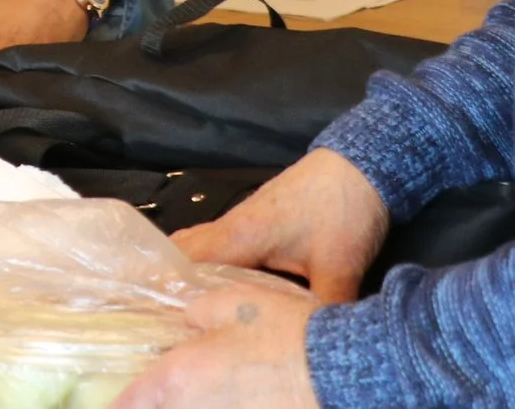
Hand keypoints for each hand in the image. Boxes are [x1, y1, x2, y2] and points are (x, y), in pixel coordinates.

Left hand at [112, 275, 321, 408]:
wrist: (343, 371)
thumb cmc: (285, 333)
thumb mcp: (231, 303)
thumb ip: (196, 314)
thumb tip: (186, 324)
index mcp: (179, 378)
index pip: (131, 402)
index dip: (118, 403)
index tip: (110, 403)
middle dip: (158, 404)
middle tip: (157, 393)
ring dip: (194, 406)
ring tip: (202, 392)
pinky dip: (226, 408)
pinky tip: (239, 399)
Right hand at [169, 149, 389, 303]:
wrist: (361, 166)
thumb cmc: (342, 211)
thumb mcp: (339, 267)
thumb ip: (324, 308)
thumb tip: (320, 349)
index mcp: (240, 236)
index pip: (186, 262)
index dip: (165, 288)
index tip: (152, 317)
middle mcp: (232, 227)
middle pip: (184, 252)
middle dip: (167, 282)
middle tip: (158, 318)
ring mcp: (242, 222)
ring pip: (200, 247)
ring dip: (186, 272)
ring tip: (178, 309)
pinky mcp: (257, 223)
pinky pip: (218, 245)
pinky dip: (207, 264)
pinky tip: (217, 289)